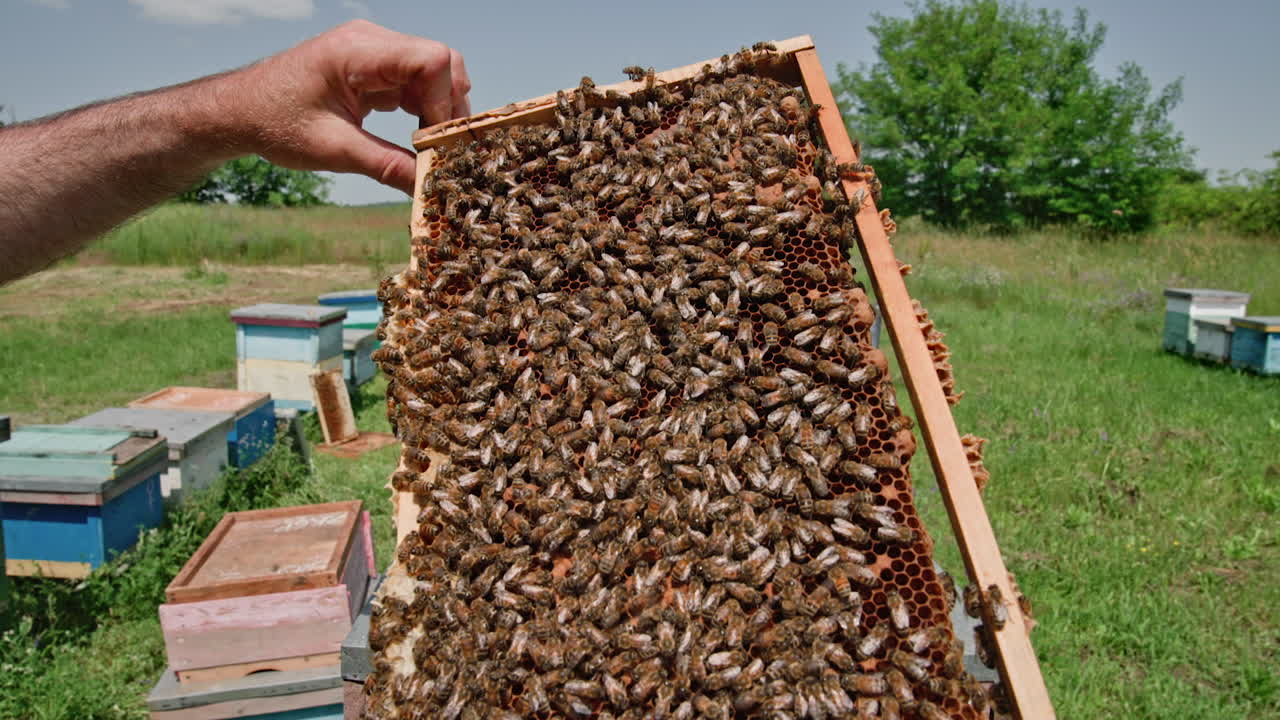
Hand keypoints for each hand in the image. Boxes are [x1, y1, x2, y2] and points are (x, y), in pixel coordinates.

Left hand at [230, 20, 470, 193]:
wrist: (240, 111)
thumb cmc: (275, 124)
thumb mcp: (334, 151)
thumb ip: (386, 166)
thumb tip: (427, 188)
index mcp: (357, 51)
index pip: (432, 60)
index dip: (446, 102)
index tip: (437, 144)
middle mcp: (371, 41)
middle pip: (441, 63)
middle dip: (449, 108)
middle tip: (442, 151)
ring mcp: (374, 51)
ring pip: (434, 73)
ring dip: (439, 111)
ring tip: (429, 149)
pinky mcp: (374, 67)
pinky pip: (416, 81)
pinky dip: (424, 110)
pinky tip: (418, 140)